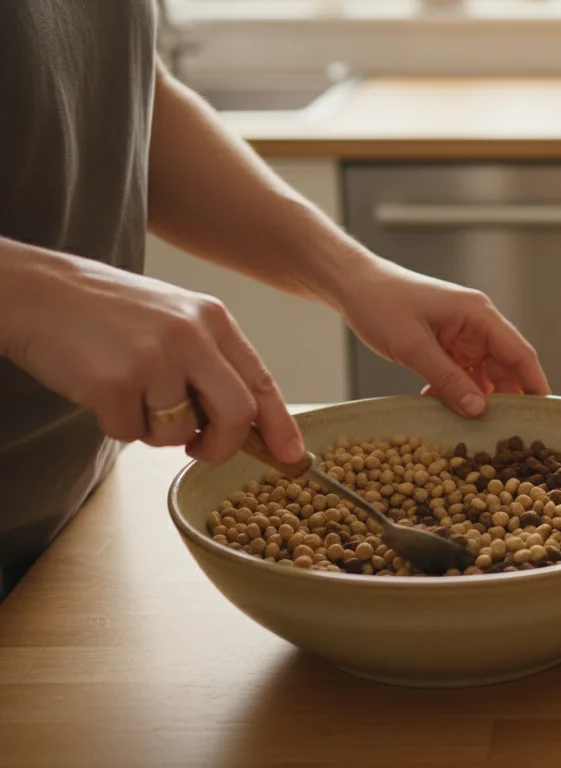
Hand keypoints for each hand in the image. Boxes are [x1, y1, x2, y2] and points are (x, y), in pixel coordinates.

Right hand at [0, 251, 303, 462]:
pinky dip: (116, 424)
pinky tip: (98, 389)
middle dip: (223, 446)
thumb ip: (210, 362)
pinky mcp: (115, 382)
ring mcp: (155, 358)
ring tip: (130, 395)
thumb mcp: (173, 319)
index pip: (262, 382)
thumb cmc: (106, 312)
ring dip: (155, 432)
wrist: (34, 291)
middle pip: (238, 414)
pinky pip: (130, 434)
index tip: (292, 456)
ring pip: (179, 432)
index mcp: (213, 319)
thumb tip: (243, 422)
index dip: (279, 425)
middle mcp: (192, 336)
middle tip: (199, 452)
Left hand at [334, 260, 549, 416]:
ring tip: (473, 429)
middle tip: (505, 435)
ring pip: (484, 376)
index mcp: (478, 315)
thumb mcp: (413, 346)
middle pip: (506, 369)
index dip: (535, 385)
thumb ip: (447, 379)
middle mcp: (477, 326)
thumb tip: (478, 410)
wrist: (353, 286)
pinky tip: (440, 409)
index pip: (520, 354)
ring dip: (477, 400)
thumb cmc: (381, 303)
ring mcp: (462, 337)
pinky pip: (462, 376)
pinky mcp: (447, 347)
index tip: (543, 415)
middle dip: (506, 401)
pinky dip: (455, 394)